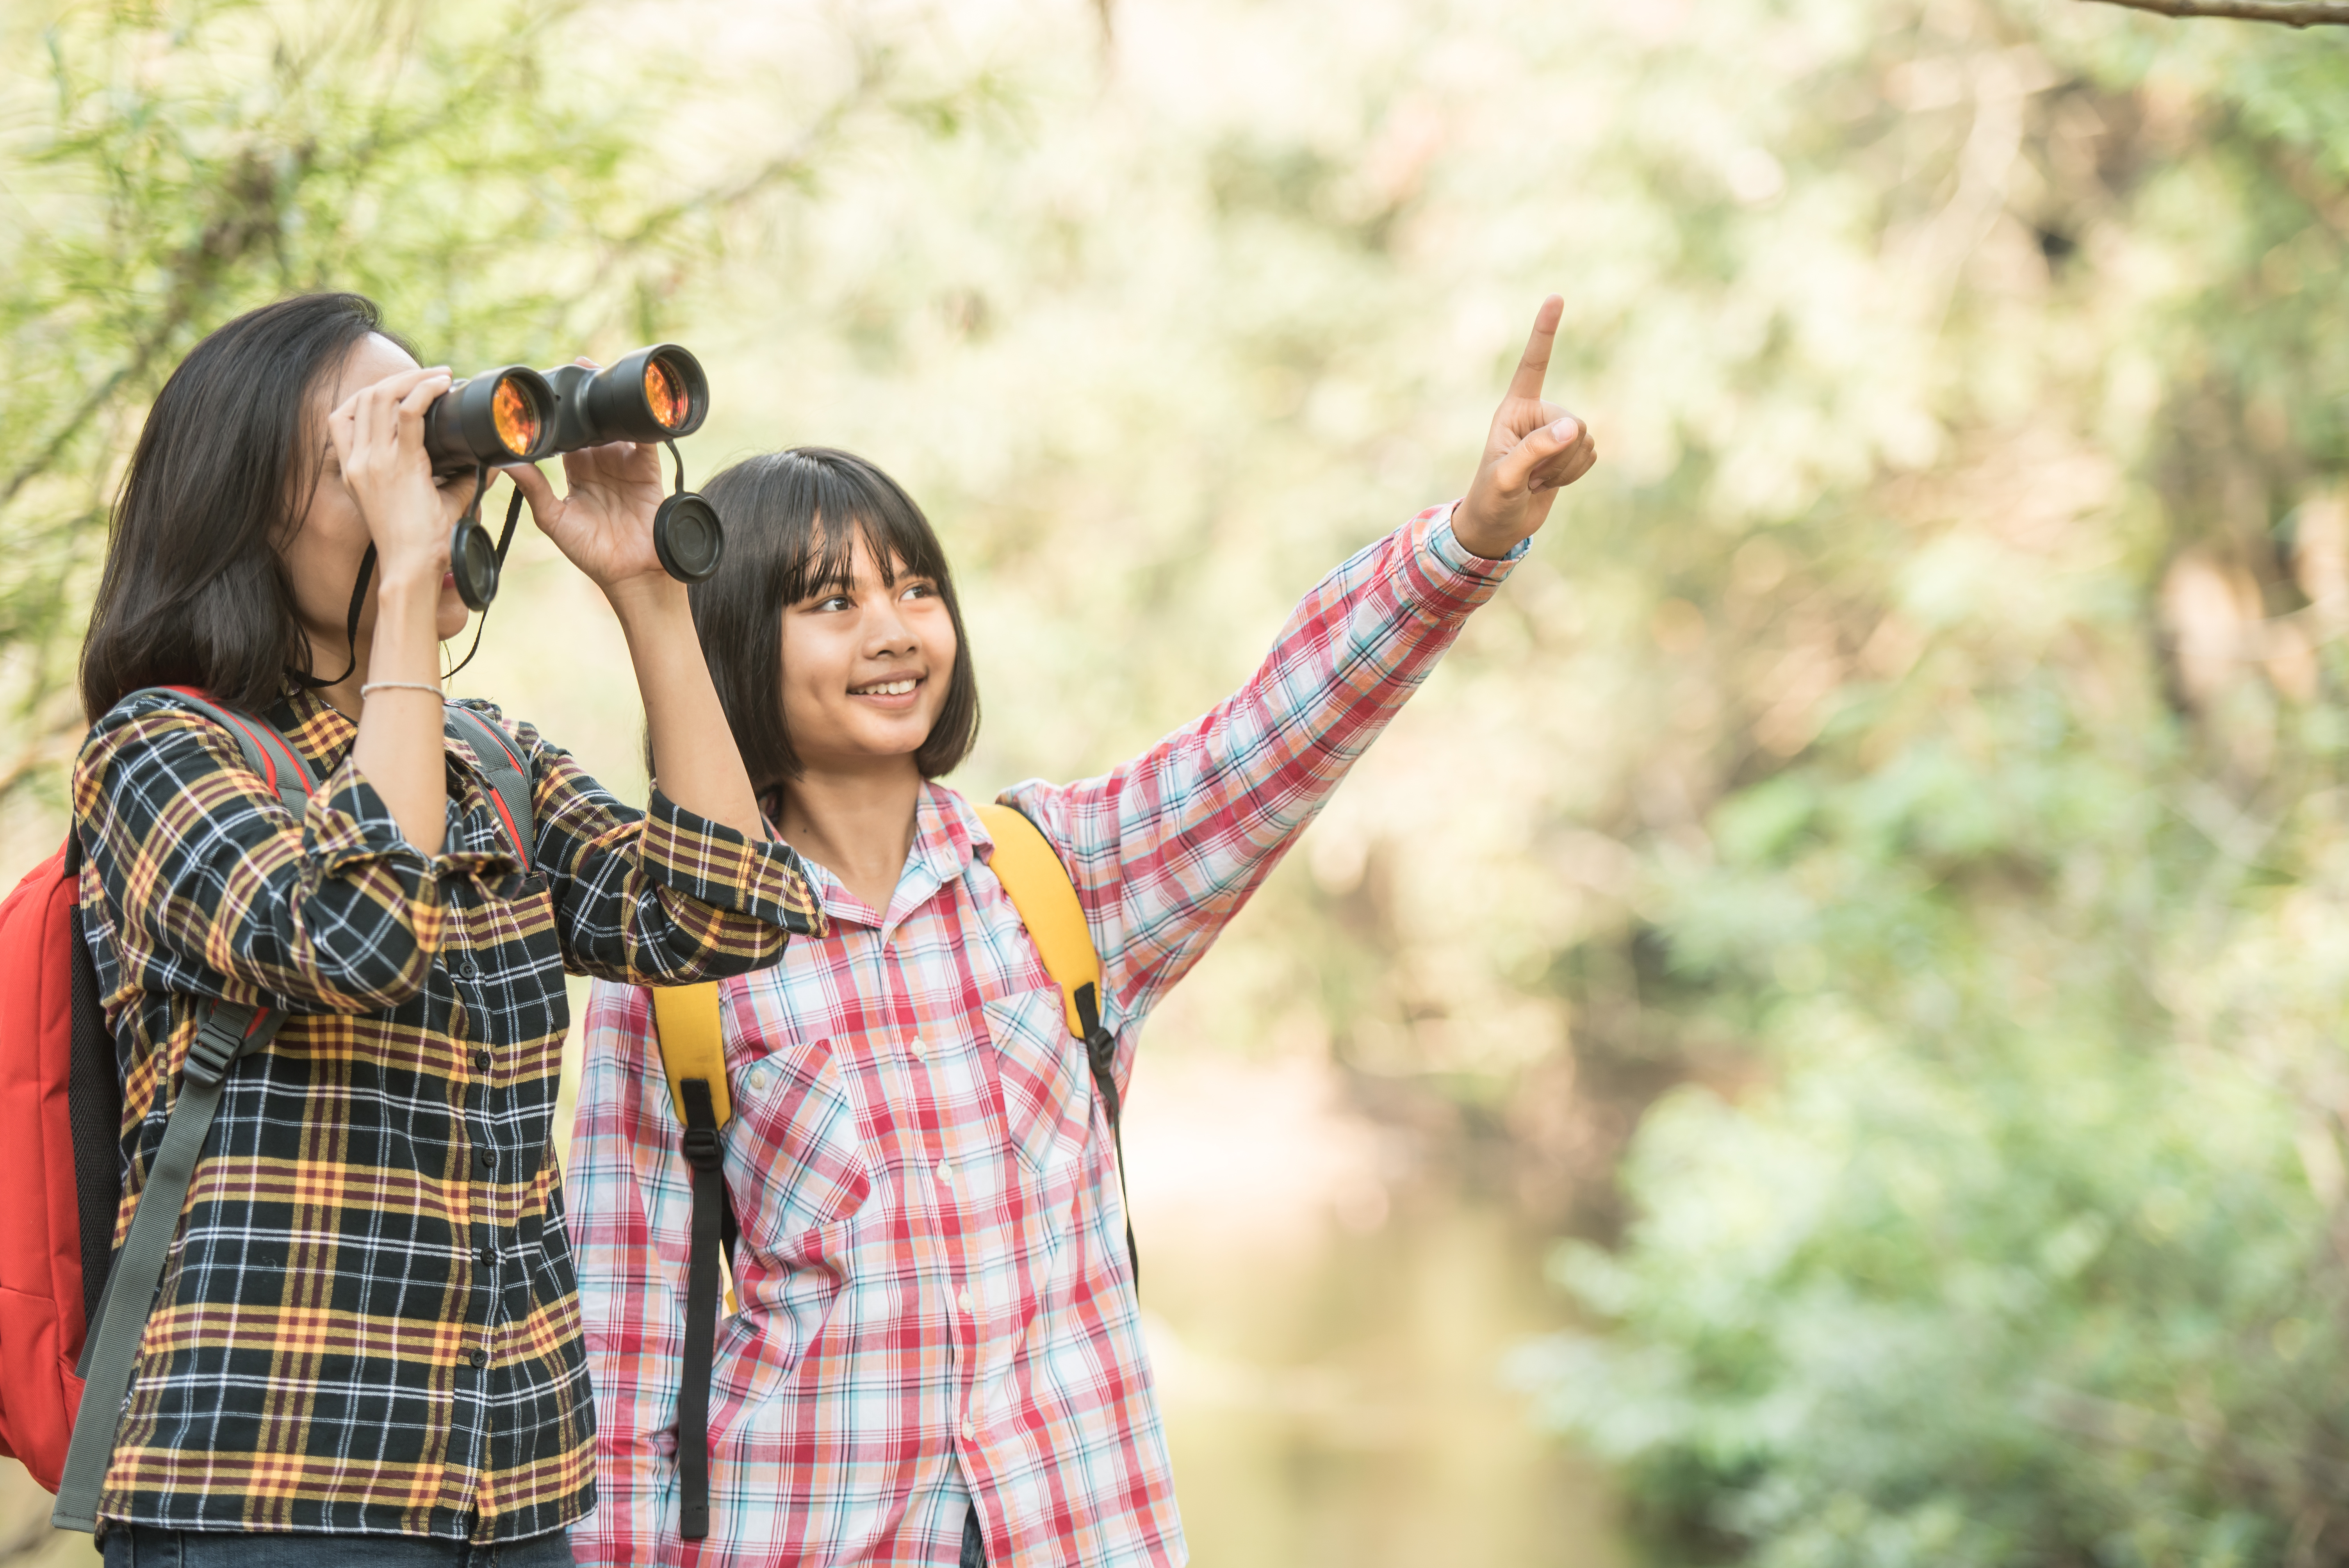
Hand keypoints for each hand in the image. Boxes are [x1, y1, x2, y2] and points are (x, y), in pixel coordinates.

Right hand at [327, 364, 474, 582]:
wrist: (413, 567)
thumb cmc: (420, 543)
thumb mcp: (426, 503)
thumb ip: (453, 480)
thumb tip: (487, 462)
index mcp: (354, 469)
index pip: (344, 415)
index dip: (373, 394)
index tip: (404, 389)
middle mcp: (358, 461)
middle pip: (364, 397)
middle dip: (398, 378)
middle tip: (431, 376)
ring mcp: (374, 461)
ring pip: (381, 396)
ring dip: (412, 378)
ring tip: (438, 376)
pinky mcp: (400, 464)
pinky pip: (408, 412)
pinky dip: (424, 391)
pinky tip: (441, 385)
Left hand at [502, 359, 673, 603]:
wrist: (631, 573)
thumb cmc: (591, 553)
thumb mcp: (553, 519)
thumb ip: (533, 488)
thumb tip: (506, 462)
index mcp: (577, 472)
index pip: (565, 434)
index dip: (557, 413)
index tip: (543, 391)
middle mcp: (601, 464)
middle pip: (591, 422)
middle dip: (583, 398)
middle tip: (572, 369)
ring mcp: (626, 464)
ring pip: (616, 424)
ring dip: (608, 403)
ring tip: (597, 376)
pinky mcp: (648, 469)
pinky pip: (645, 439)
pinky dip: (640, 421)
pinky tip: (630, 405)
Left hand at [1454, 295, 1597, 559]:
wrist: (1498, 525)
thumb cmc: (1491, 499)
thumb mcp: (1506, 476)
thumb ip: (1536, 450)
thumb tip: (1574, 428)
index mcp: (1515, 409)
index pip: (1534, 364)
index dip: (1545, 332)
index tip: (1556, 297)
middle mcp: (1538, 415)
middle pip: (1574, 421)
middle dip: (1558, 454)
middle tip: (1531, 475)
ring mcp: (1556, 433)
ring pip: (1586, 440)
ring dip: (1565, 468)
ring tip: (1536, 479)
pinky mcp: (1571, 451)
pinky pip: (1591, 457)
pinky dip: (1573, 475)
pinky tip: (1550, 482)